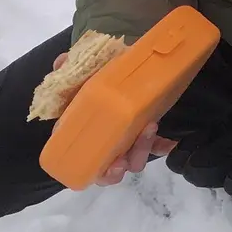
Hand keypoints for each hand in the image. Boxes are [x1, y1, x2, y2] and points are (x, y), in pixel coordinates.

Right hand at [49, 53, 176, 187]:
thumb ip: (71, 68)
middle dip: (116, 170)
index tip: (107, 163)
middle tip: (123, 160)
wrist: (125, 66)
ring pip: (132, 159)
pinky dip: (161, 146)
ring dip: (141, 150)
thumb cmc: (98, 74)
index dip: (92, 169)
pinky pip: (154, 146)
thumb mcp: (84, 70)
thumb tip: (62, 61)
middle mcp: (103, 141)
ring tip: (150, 127)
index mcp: (83, 131)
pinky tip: (170, 143)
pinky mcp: (144, 131)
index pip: (81, 159)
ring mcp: (125, 139)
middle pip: (107, 170)